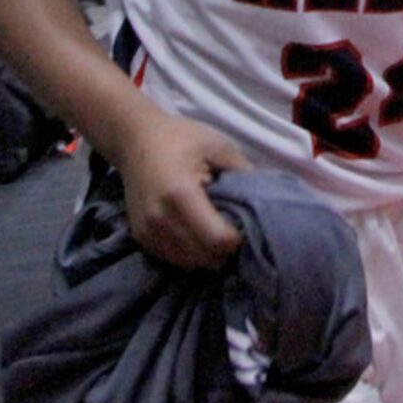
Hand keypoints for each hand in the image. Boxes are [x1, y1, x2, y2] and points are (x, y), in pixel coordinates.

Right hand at [113, 109, 249, 268]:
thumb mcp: (217, 146)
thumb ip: (244, 173)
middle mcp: (161, 219)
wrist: (133, 139)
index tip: (242, 223)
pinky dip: (190, 254)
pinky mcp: (141, 238)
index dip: (237, 238)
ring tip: (214, 233)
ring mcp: (148, 231)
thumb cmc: (179, 138)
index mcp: (181, 194)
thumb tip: (269, 201)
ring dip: (208, 255)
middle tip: (232, 230)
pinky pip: (174, 260)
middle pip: (206, 258)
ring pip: (191, 264)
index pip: (218, 241)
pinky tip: (196, 234)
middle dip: (225, 251)